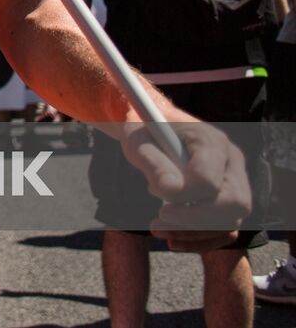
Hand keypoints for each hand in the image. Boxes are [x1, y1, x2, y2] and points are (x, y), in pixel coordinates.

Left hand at [121, 118, 250, 251]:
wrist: (152, 132)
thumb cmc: (145, 133)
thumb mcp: (139, 141)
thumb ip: (153, 162)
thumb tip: (170, 190)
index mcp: (212, 140)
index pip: (210, 178)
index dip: (185, 196)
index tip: (156, 198)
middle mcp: (231, 162)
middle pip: (234, 202)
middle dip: (195, 219)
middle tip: (159, 218)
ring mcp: (235, 183)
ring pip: (231, 221)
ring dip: (193, 233)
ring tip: (157, 229)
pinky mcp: (228, 202)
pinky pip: (226, 231)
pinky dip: (201, 241)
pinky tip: (173, 241)